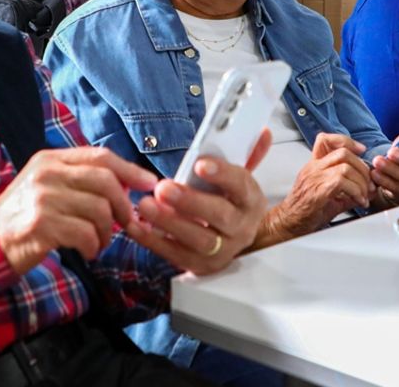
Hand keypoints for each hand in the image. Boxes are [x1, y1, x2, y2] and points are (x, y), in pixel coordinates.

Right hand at [0, 147, 159, 273]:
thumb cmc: (24, 216)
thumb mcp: (47, 186)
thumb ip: (79, 179)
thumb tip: (126, 185)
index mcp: (50, 159)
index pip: (100, 157)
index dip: (130, 170)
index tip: (150, 184)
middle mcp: (47, 174)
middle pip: (105, 181)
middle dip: (124, 205)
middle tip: (127, 223)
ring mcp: (43, 198)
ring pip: (99, 210)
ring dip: (108, 232)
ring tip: (100, 241)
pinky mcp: (41, 225)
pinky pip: (86, 233)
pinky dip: (95, 246)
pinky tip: (89, 251)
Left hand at [126, 131, 269, 274]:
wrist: (231, 238)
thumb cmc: (229, 202)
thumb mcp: (238, 178)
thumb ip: (246, 153)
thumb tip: (262, 132)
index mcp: (251, 200)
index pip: (241, 185)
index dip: (222, 174)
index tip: (199, 164)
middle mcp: (242, 227)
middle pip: (220, 216)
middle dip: (190, 201)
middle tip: (163, 188)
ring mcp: (223, 250)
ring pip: (199, 240)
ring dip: (169, 223)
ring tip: (145, 206)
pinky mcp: (201, 266)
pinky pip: (176, 256)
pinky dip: (154, 242)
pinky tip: (136, 226)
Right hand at [259, 133, 372, 244]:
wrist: (289, 223)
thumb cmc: (308, 210)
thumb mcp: (331, 195)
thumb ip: (350, 190)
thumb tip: (371, 190)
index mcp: (314, 165)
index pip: (326, 140)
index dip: (347, 141)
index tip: (361, 150)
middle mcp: (313, 168)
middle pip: (343, 153)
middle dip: (362, 167)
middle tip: (369, 184)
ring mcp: (314, 178)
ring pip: (345, 167)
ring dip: (361, 182)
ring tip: (364, 195)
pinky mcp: (318, 191)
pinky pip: (341, 182)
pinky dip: (356, 192)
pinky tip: (358, 201)